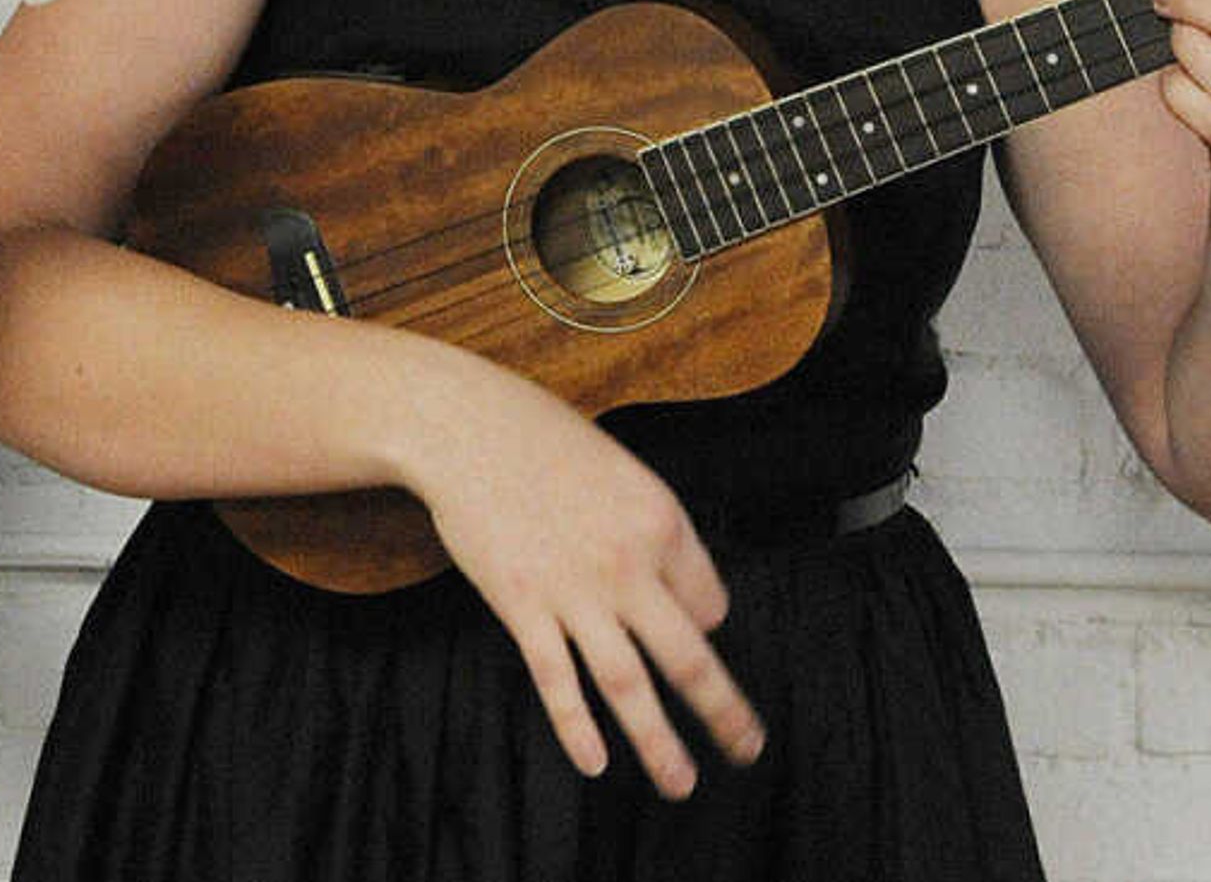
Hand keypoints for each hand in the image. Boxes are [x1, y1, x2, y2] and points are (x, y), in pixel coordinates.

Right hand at [407, 362, 765, 796]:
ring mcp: (573, 591)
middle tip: (746, 750)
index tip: (692, 636)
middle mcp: (627, 564)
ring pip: (628, 685)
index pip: (710, 603)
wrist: (463, 426)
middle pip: (688, 659)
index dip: (705, 625)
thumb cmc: (542, 441)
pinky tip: (596, 762)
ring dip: (658, 743)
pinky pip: (557, 680)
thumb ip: (654, 533)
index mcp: (662, 522)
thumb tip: (685, 599)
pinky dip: (578, 727)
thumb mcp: (621, 472)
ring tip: (680, 783)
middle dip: (723, 713)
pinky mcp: (522, 606)